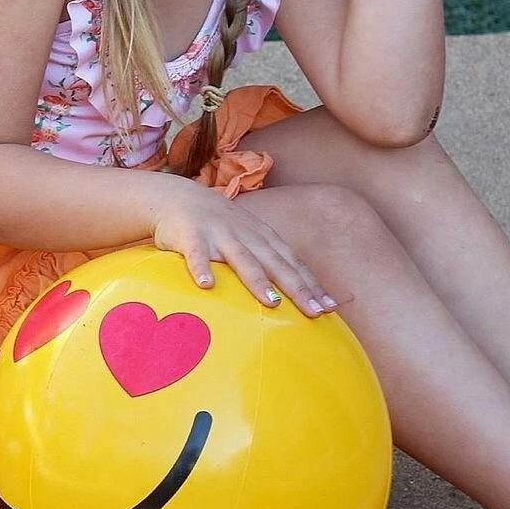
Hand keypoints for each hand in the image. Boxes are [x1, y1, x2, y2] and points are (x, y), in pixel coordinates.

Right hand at [150, 182, 336, 317]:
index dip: (311, 283)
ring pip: (242, 259)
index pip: (292, 262)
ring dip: (258, 280)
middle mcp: (246, 235)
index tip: (330, 307)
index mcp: (262, 236)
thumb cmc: (219, 225)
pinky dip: (201, 268)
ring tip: (273, 302)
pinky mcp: (190, 236)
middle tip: (316, 311)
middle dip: (298, 287)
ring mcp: (219, 234)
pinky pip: (196, 254)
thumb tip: (292, 296)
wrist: (178, 196)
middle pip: (275, 263)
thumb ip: (266, 259)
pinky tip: (207, 286)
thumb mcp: (247, 236)